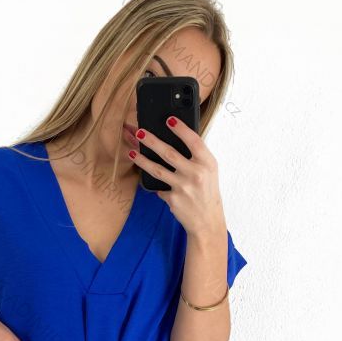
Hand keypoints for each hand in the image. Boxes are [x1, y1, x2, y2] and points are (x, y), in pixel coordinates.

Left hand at [129, 117, 224, 237]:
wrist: (207, 220)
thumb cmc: (207, 192)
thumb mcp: (209, 171)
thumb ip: (196, 157)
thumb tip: (173, 140)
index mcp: (207, 163)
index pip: (194, 141)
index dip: (181, 129)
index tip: (169, 120)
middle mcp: (196, 173)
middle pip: (169, 153)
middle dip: (152, 141)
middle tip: (139, 132)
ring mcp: (183, 187)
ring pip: (157, 170)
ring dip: (142, 160)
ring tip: (132, 152)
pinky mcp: (173, 199)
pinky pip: (160, 188)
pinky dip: (158, 186)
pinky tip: (157, 185)